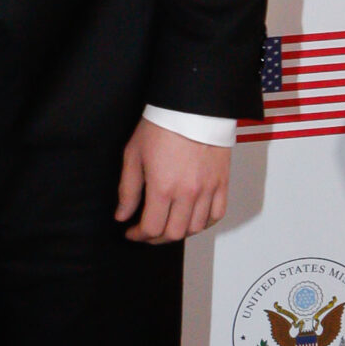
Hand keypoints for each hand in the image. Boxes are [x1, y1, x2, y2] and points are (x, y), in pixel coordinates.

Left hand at [116, 125, 229, 243]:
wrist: (191, 107)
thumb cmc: (162, 125)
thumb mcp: (133, 155)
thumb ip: (128, 190)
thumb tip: (122, 215)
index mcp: (163, 188)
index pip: (151, 228)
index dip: (138, 235)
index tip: (131, 232)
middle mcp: (187, 193)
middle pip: (173, 234)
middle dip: (156, 238)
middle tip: (146, 232)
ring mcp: (207, 190)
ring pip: (195, 228)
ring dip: (178, 232)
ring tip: (167, 225)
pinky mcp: (221, 183)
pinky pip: (217, 214)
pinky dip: (204, 223)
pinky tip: (192, 219)